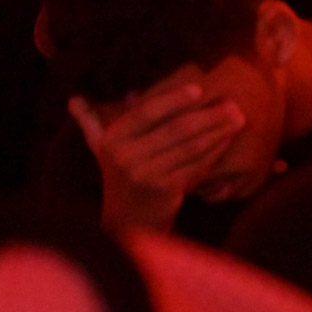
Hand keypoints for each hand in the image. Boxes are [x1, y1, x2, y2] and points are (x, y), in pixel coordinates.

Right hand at [69, 84, 244, 231]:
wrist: (127, 221)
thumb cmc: (120, 176)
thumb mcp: (102, 149)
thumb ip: (91, 122)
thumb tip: (73, 100)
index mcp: (112, 140)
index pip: (147, 112)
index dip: (174, 99)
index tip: (199, 89)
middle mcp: (125, 156)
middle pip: (176, 129)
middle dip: (209, 115)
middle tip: (233, 105)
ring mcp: (146, 175)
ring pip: (191, 147)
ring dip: (218, 131)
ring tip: (238, 119)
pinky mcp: (166, 190)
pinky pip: (197, 165)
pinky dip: (215, 151)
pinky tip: (227, 140)